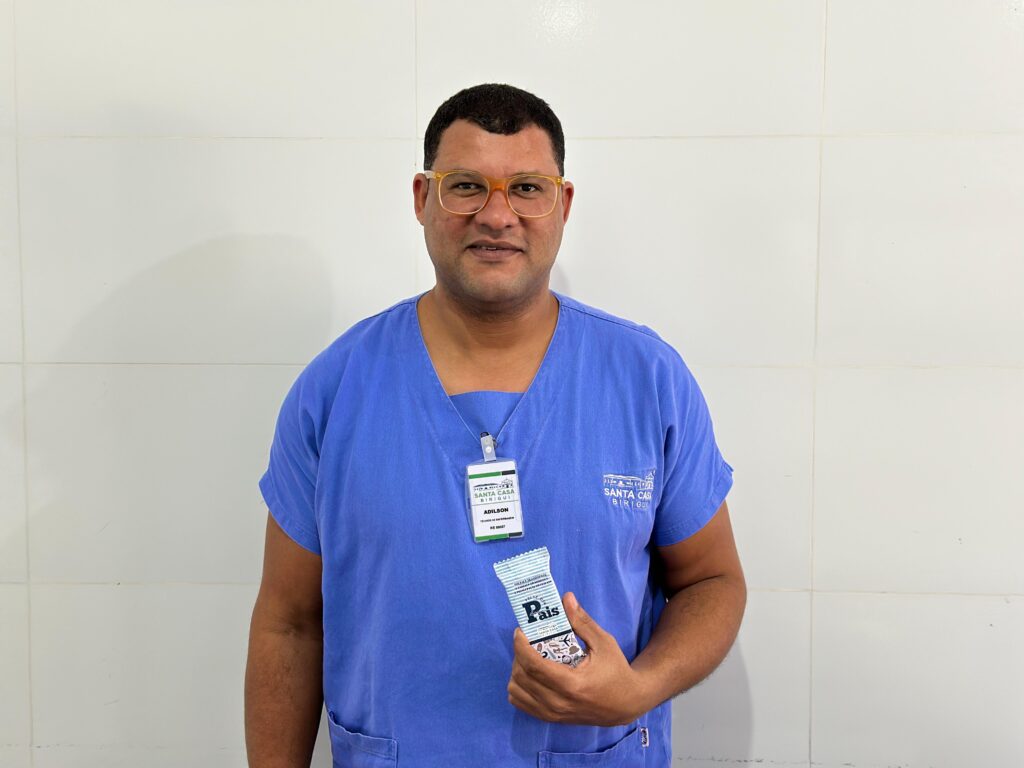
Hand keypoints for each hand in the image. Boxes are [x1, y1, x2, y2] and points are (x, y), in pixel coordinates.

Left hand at [507, 592, 649, 725]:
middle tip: (528, 640)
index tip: (521, 630)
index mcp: (572, 684)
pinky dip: (519, 687)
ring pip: (516, 691)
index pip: (533, 665)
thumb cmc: (615, 670)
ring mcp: (552, 714)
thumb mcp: (603, 642)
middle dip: (519, 654)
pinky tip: (531, 675)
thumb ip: (582, 621)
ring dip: (517, 671)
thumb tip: (566, 598)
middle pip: (521, 677)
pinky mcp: (550, 719)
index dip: (521, 646)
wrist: (625, 704)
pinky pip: (521, 703)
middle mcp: (558, 702)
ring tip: (530, 657)